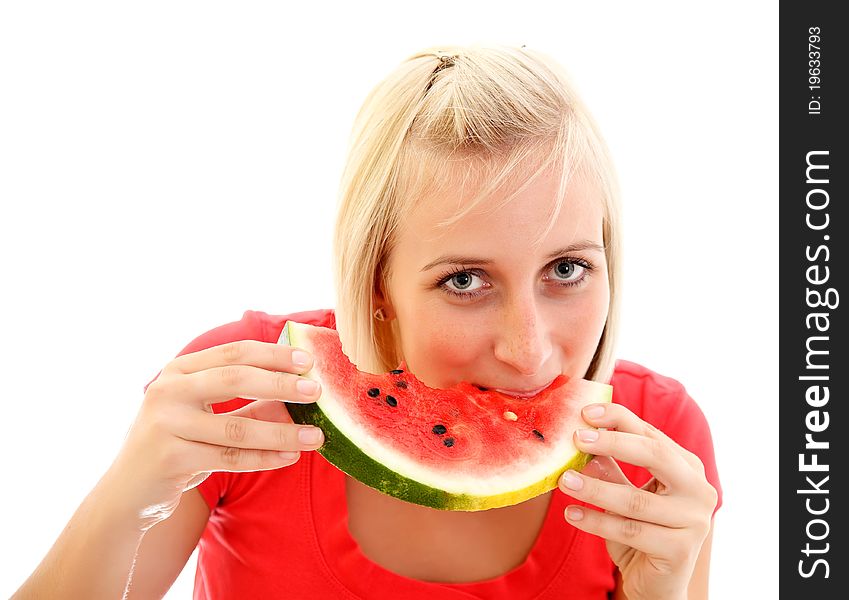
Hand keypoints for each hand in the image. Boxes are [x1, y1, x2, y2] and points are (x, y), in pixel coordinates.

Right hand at [108, 340, 325, 530]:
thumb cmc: (176, 446)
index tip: (308, 359)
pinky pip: (229, 458)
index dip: (273, 354)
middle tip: (316, 390)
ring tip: (316, 436)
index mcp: (179, 370)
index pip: (234, 353)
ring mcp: (165, 423)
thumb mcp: (208, 417)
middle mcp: (168, 390)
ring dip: (282, 432)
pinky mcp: (170, 458)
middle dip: (281, 383)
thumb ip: (249, 403)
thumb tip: (299, 392)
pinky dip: (264, 458)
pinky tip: (291, 457)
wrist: (127, 493)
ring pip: (237, 427)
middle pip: (235, 378)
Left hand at [557, 403, 717, 599]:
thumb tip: (582, 439)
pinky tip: (571, 513)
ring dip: (595, 487)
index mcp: (687, 467)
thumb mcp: (623, 495)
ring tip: (565, 480)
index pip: (651, 434)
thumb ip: (610, 467)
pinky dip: (596, 521)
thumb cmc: (640, 531)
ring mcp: (694, 521)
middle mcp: (699, 489)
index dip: (618, 419)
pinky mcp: (680, 550)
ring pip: (636, 499)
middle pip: (655, 454)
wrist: (656, 584)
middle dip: (612, 442)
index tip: (584, 413)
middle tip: (577, 438)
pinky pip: (630, 530)